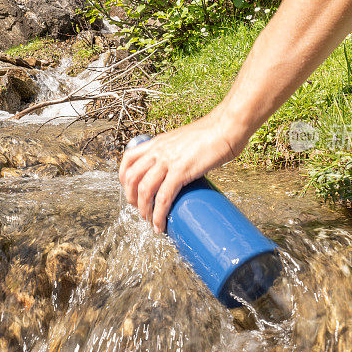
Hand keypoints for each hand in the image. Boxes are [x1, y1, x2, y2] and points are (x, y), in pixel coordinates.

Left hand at [119, 112, 245, 232]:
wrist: (227, 126)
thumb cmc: (213, 133)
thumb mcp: (185, 141)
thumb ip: (178, 154)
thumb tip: (181, 171)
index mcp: (158, 142)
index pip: (128, 158)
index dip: (124, 179)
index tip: (131, 191)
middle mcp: (158, 151)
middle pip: (132, 178)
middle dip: (131, 198)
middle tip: (140, 210)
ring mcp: (168, 161)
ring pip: (144, 190)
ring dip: (144, 210)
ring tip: (151, 222)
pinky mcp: (181, 171)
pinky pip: (163, 197)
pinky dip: (159, 215)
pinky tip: (160, 225)